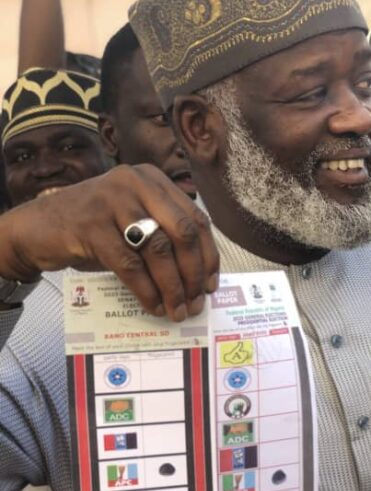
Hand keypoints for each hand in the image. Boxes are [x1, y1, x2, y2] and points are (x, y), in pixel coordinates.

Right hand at [1, 164, 218, 321]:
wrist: (39, 227)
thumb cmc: (95, 229)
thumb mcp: (134, 222)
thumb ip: (164, 236)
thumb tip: (201, 278)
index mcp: (153, 180)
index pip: (196, 219)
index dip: (208, 256)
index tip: (211, 286)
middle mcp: (135, 183)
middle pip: (182, 233)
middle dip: (193, 274)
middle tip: (195, 303)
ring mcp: (112, 201)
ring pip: (158, 251)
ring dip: (172, 288)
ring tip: (176, 310)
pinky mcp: (91, 225)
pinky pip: (129, 265)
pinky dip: (146, 290)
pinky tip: (153, 305)